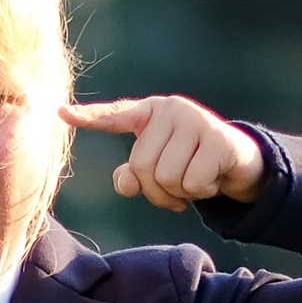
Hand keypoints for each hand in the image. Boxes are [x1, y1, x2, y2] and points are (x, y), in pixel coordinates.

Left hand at [59, 95, 264, 211]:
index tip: (60, 113)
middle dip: (159, 191)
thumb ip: (135, 177)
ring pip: (167, 177)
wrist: (241, 164)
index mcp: (149, 114)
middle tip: (178, 191)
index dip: (89, 117)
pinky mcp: (218, 137)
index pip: (114, 116)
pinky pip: (193, 182)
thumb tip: (124, 183)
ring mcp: (195, 119)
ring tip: (196, 181)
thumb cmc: (192, 165)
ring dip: (182, 193)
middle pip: (142, 166)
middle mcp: (170, 109)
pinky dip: (202, 191)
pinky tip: (214, 179)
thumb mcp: (160, 171)